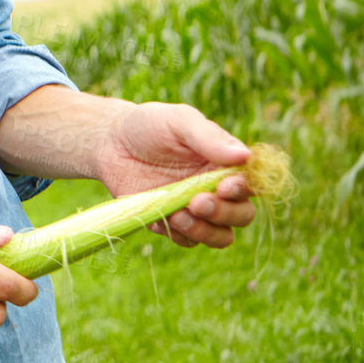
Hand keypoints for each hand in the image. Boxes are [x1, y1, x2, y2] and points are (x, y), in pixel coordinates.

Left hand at [91, 101, 258, 248]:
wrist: (110, 142)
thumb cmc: (150, 125)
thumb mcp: (178, 121)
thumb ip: (208, 137)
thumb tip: (245, 156)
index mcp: (226, 163)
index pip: (253, 183)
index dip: (246, 189)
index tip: (225, 186)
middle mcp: (217, 189)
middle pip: (242, 215)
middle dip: (225, 214)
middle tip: (197, 202)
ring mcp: (196, 209)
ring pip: (221, 236)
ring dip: (205, 231)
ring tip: (178, 215)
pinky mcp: (173, 222)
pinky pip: (188, 241)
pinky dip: (179, 234)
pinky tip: (161, 218)